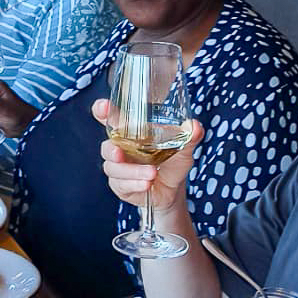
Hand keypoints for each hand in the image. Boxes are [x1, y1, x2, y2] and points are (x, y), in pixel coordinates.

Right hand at [92, 99, 202, 215]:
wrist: (172, 191)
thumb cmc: (172, 164)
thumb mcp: (183, 149)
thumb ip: (188, 137)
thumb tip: (194, 126)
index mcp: (131, 134)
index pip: (111, 120)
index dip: (102, 112)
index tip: (103, 107)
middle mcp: (121, 149)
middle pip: (106, 146)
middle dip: (110, 149)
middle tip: (120, 152)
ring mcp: (119, 169)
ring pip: (114, 168)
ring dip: (132, 171)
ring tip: (151, 173)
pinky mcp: (121, 186)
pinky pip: (121, 184)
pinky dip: (135, 183)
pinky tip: (146, 184)